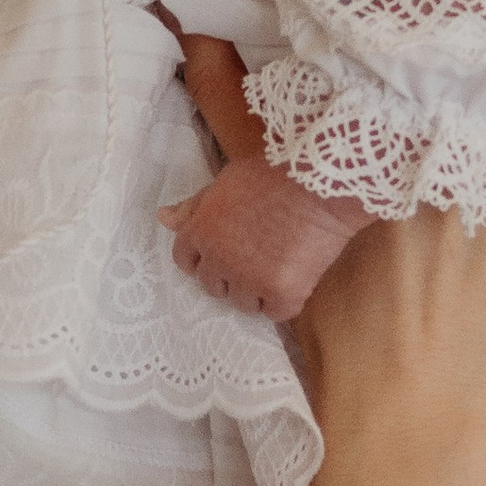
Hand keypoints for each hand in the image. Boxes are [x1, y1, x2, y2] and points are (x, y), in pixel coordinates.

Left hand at [162, 145, 364, 314]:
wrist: (322, 182)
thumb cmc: (275, 172)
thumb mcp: (227, 181)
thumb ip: (195, 205)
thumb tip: (163, 218)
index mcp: (201, 230)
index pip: (185, 261)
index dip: (203, 259)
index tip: (222, 254)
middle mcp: (219, 259)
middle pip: (213, 286)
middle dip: (230, 276)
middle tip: (257, 258)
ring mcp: (249, 279)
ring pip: (243, 303)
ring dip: (257, 291)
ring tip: (279, 266)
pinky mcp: (281, 292)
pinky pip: (275, 312)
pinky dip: (284, 301)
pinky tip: (296, 278)